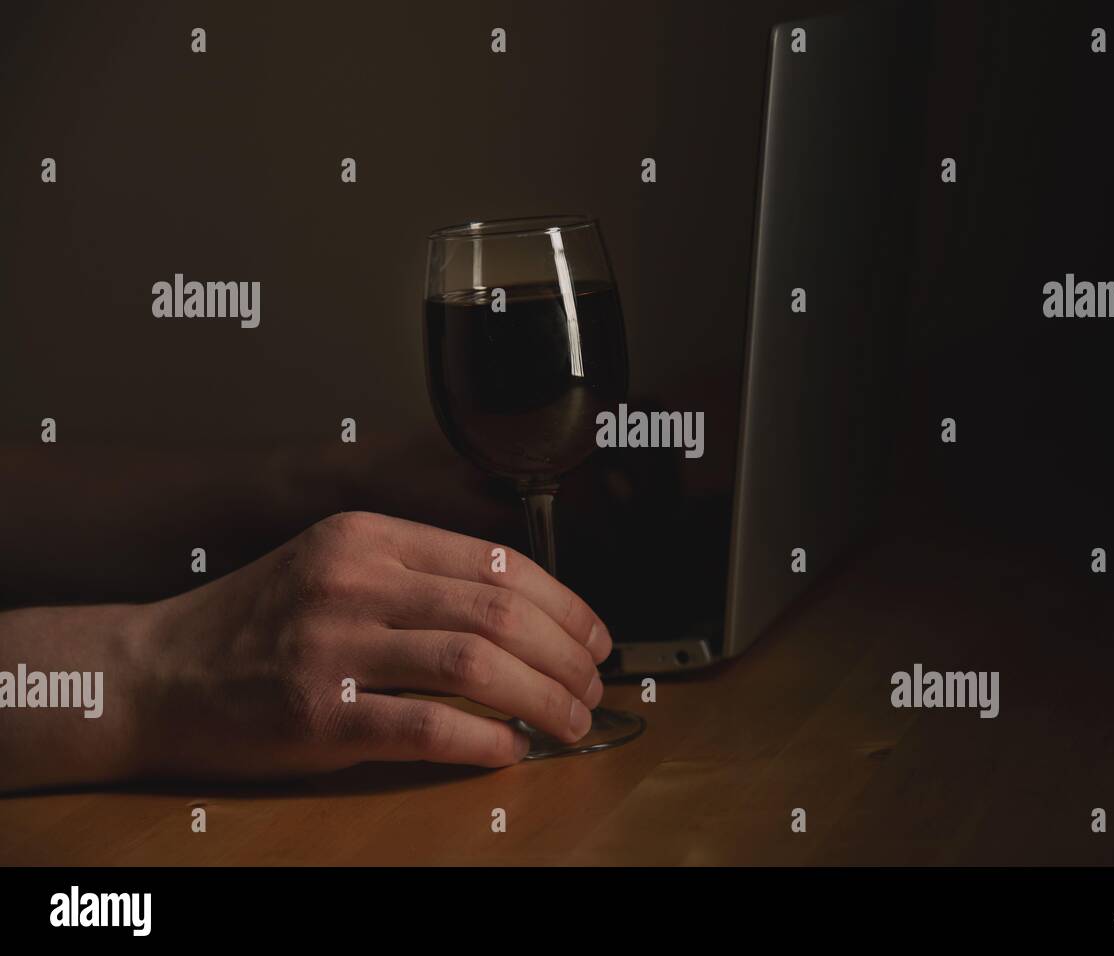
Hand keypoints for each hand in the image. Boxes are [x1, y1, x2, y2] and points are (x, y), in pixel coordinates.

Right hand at [131, 511, 611, 779]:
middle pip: (498, 612)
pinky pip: (430, 728)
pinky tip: (510, 751)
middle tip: (593, 684)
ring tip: (571, 720)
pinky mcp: (319, 716)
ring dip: (543, 698)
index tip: (593, 635)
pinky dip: (486, 742)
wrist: (153, 672)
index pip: (496, 561)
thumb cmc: (253, 622)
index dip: (563, 602)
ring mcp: (334, 647)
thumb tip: (521, 612)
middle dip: (565, 654)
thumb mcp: (333, 565)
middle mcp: (355, 581)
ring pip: (477, 667)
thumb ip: (417, 576)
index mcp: (367, 536)